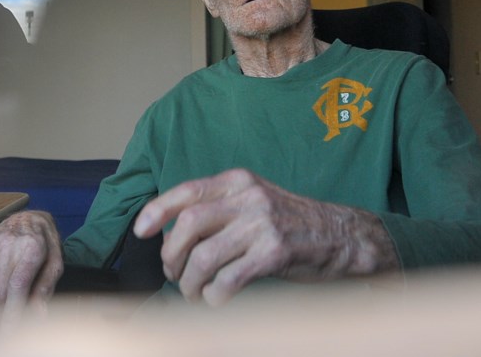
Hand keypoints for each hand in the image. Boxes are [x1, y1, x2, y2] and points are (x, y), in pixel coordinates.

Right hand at [0, 211, 62, 328]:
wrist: (29, 218)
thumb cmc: (44, 245)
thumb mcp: (54, 264)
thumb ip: (45, 289)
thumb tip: (38, 314)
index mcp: (33, 247)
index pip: (17, 287)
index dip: (13, 312)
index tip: (10, 329)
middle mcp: (9, 242)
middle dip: (5, 306)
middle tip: (14, 302)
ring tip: (7, 282)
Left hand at [133, 168, 398, 305]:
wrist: (340, 236)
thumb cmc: (288, 222)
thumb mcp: (253, 201)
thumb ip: (217, 209)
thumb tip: (170, 234)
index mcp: (238, 181)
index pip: (187, 191)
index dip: (157, 210)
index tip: (140, 231)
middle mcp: (248, 197)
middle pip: (189, 224)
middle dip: (171, 255)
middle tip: (172, 274)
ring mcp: (262, 224)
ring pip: (205, 256)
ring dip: (190, 281)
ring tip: (192, 293)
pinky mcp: (275, 253)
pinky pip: (230, 278)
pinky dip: (215, 294)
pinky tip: (215, 299)